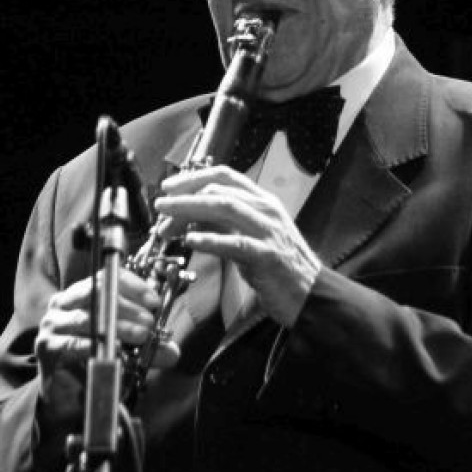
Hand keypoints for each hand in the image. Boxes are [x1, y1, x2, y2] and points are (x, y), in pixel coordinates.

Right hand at [35, 269, 179, 404]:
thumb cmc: (94, 359)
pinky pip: (72, 342)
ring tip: (140, 335)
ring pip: (86, 317)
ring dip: (117, 326)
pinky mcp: (47, 347)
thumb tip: (173, 352)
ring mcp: (53, 324)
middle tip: (149, 322)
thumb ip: (148, 347)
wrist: (65, 395)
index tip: (153, 301)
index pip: (107, 278)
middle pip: (97, 294)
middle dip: (128, 307)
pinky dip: (94, 345)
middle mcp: (64, 303)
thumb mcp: (128, 349)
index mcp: (82, 294)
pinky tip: (112, 349)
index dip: (133, 286)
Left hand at [156, 165, 321, 326]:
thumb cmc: (279, 269)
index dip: (193, 178)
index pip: (224, 176)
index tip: (168, 188)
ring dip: (190, 210)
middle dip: (184, 197)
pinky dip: (210, 240)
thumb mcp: (249, 238)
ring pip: (224, 208)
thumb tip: (191, 217)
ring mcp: (268, 231)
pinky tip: (190, 241)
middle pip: (218, 190)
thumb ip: (224, 224)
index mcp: (263, 201)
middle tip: (160, 208)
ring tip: (166, 220)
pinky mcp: (267, 256)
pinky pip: (234, 242)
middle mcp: (266, 210)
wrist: (311, 296)